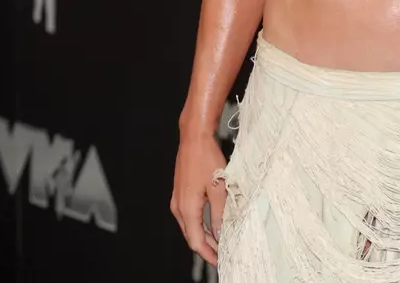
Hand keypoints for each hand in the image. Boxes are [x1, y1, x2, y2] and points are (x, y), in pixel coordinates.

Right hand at [171, 130, 228, 265]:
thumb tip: (220, 232)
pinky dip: (201, 224)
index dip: (208, 254)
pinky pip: (190, 215)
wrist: (194, 138)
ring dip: (204, 236)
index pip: (196, 241)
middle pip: (192, 236)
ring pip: (191, 226)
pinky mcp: (181, 193)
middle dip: (206, 248)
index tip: (219, 261)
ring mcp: (178, 199)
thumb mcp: (219, 188)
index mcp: (187, 208)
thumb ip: (220, 213)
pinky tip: (212, 224)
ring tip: (219, 242)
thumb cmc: (206, 158)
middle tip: (221, 255)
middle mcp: (179, 207)